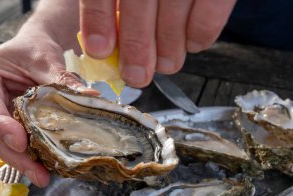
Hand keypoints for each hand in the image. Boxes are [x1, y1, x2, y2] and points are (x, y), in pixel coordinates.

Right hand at [0, 0, 95, 186]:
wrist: (32, 53)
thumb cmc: (32, 50)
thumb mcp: (44, 59)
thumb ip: (60, 79)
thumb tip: (90, 97)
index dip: (1, 126)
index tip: (20, 142)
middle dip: (15, 156)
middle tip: (38, 172)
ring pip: (2, 146)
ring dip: (23, 162)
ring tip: (43, 176)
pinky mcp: (6, 130)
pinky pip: (15, 146)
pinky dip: (29, 157)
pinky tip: (45, 168)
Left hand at [79, 0, 236, 86]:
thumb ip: (115, 1)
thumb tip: (106, 41)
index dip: (98, 20)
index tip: (100, 50)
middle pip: (140, 2)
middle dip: (137, 45)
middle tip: (136, 75)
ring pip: (175, 7)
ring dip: (169, 46)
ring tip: (166, 65)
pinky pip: (210, 9)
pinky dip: (200, 33)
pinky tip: (193, 44)